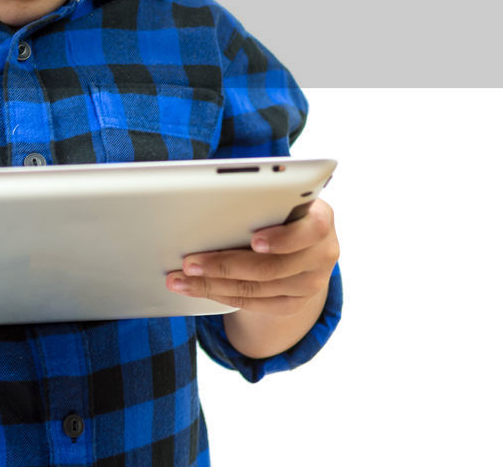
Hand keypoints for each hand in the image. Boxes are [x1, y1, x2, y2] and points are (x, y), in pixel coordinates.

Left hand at [166, 198, 337, 315]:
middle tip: (189, 263)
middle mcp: (322, 254)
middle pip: (271, 268)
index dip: (282, 238)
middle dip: (223, 265)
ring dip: (212, 284)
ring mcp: (311, 283)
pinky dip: (221, 296)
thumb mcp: (284, 198)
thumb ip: (264, 199)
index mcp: (322, 219)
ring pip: (256, 289)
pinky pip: (254, 304)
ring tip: (180, 280)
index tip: (254, 240)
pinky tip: (198, 289)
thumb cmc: (283, 209)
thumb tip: (214, 201)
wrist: (304, 241)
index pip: (310, 230)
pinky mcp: (295, 303)